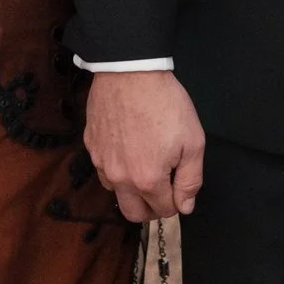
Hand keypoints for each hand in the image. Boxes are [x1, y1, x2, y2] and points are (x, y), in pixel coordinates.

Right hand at [84, 69, 204, 221]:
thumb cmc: (165, 104)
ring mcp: (101, 162)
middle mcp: (120, 178)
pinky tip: (127, 147)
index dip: (177, 202)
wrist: (130, 70)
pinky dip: (116, 168)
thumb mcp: (193, 141)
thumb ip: (191, 179)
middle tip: (163, 188)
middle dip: (151, 208)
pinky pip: (103, 169)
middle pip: (133, 213)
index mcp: (148, 180)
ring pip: (116, 192)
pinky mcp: (90, 145)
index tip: (180, 185)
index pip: (163, 210)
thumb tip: (185, 206)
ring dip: (131, 189)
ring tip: (144, 163)